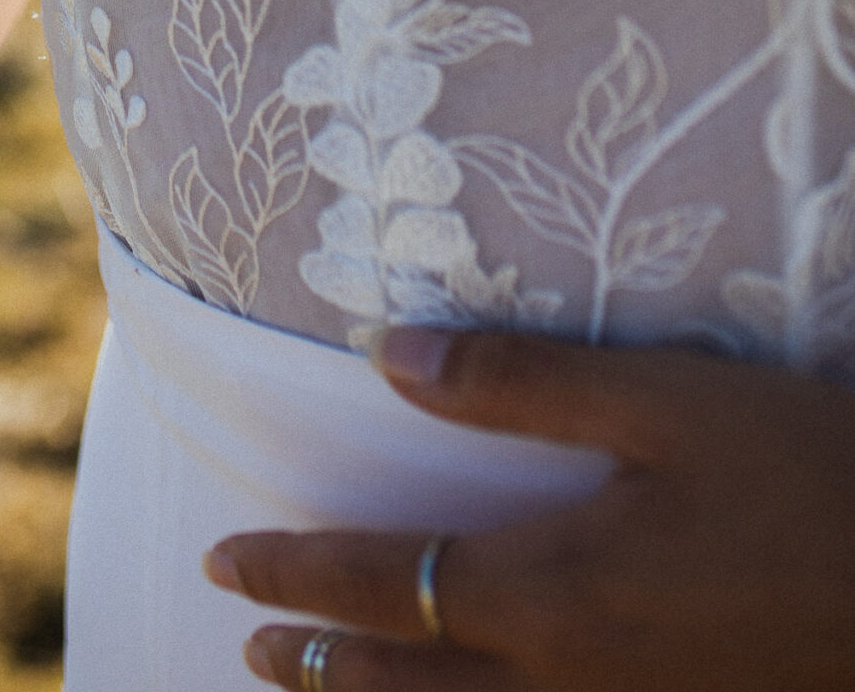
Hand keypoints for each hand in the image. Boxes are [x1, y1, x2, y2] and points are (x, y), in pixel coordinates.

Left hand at [205, 323, 854, 687]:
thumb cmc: (810, 478)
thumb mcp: (667, 402)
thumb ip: (519, 383)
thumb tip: (380, 357)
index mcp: (554, 593)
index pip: (384, 584)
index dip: (297, 573)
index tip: (222, 558)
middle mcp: (572, 682)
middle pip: (409, 684)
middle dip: (319, 660)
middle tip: (247, 642)